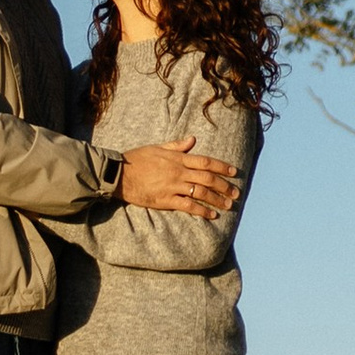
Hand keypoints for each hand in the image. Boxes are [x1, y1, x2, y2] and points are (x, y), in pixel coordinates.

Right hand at [116, 142, 237, 215]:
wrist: (119, 174)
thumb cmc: (137, 159)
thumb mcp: (158, 147)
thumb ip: (177, 146)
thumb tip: (193, 140)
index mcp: (177, 159)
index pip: (205, 162)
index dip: (221, 167)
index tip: (234, 172)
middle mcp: (178, 172)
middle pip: (207, 179)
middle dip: (223, 186)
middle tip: (236, 193)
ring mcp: (172, 186)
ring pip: (200, 193)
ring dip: (216, 199)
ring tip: (227, 205)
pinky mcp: (165, 200)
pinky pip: (187, 206)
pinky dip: (201, 210)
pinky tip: (211, 214)